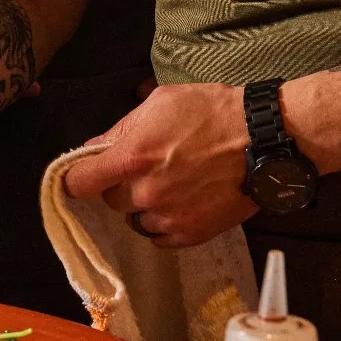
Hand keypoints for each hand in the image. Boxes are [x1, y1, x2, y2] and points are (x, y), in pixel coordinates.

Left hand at [62, 83, 256, 247]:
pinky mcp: (190, 235)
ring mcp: (168, 218)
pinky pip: (160, 237)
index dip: (76, 179)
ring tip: (174, 184)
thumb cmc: (214, 112)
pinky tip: (184, 202)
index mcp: (132, 157)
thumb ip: (122, 128)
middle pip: (111, 200)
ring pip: (136, 219)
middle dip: (122, 185)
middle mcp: (145, 193)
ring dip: (146, 205)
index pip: (79, 182)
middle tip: (149, 168)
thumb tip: (94, 149)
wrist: (264, 140)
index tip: (82, 177)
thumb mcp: (161, 103)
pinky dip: (166, 223)